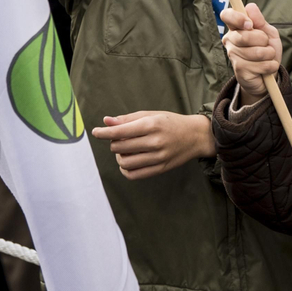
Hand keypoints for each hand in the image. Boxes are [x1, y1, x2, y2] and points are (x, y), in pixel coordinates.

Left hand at [91, 111, 215, 179]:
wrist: (195, 136)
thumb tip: (106, 122)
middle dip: (114, 142)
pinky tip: (128, 162)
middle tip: (120, 138)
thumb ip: (127, 119)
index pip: (120, 131)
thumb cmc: (171, 123)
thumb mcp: (151, 115)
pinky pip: (134, 174)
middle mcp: (155, 142)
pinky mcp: (160, 168)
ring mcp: (158, 157)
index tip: (95, 132)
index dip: (104, 132)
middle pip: (119, 147)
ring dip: (119, 156)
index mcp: (152, 125)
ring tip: (125, 150)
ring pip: (124, 162)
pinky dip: (125, 169)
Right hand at [220, 4, 282, 102]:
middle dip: (263, 40)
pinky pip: (261, 65)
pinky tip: (266, 68)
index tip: (250, 24)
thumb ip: (260, 21)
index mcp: (236, 27)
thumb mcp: (268, 33)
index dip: (238, 18)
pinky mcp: (239, 71)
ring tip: (267, 57)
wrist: (267, 73)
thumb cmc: (266, 50)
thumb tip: (250, 6)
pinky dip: (270, 65)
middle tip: (265, 44)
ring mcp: (233, 56)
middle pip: (245, 36)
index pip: (226, 15)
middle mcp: (230, 40)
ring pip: (256, 52)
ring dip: (269, 55)